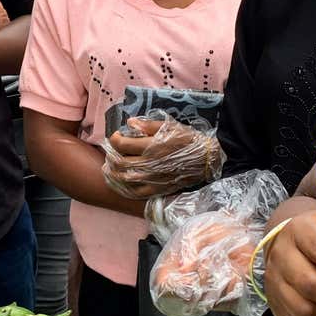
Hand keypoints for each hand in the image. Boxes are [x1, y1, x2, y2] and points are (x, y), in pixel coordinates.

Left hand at [103, 117, 222, 199]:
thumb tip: (130, 123)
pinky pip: (134, 192)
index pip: (121, 144)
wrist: (205, 159)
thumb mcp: (170, 126)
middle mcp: (149, 164)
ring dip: (112, 172)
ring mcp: (152, 179)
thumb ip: (148, 125)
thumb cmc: (188, 139)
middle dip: (111, 155)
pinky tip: (119, 182)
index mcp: (151, 146)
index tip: (117, 135)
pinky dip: (122, 187)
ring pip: (123, 178)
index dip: (114, 139)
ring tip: (110, 166)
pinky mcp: (156, 190)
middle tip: (111, 151)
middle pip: (119, 162)